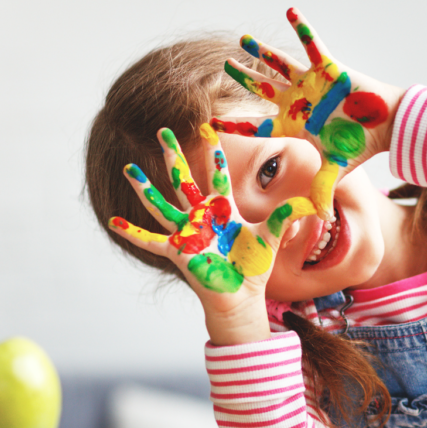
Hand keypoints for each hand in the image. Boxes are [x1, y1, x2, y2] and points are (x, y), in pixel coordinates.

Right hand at [109, 125, 312, 342]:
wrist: (242, 297)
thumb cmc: (253, 268)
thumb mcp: (272, 237)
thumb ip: (287, 217)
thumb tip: (313, 204)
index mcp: (224, 211)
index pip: (218, 176)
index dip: (214, 154)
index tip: (208, 130)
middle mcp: (202, 218)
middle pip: (185, 180)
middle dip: (174, 156)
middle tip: (163, 131)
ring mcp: (187, 234)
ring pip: (162, 204)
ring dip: (145, 188)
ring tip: (128, 169)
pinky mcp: (178, 251)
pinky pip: (150, 240)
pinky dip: (132, 232)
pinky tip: (113, 222)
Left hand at [211, 8, 402, 220]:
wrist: (386, 125)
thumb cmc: (360, 145)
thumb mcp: (336, 169)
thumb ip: (323, 189)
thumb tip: (320, 220)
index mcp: (294, 124)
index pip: (257, 125)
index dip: (234, 125)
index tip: (209, 124)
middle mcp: (298, 100)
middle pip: (261, 88)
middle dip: (243, 78)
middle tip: (224, 67)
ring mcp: (311, 82)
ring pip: (279, 63)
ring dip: (261, 51)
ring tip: (243, 40)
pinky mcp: (328, 66)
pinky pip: (312, 43)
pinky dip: (302, 27)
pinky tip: (290, 10)